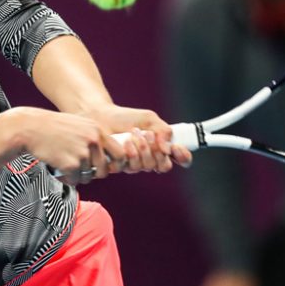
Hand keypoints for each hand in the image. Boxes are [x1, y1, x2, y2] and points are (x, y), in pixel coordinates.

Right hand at [9, 107, 126, 184]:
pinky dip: (67, 177)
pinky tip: (59, 167)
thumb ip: (94, 138)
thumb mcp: (79, 124)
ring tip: (66, 164)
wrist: (30, 128)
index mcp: (97, 130)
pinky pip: (75, 179)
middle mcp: (93, 141)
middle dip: (95, 173)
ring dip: (78, 175)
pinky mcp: (71, 164)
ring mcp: (83, 153)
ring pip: (88, 176)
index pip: (120, 153)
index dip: (115, 163)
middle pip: (105, 169)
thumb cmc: (53, 127)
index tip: (107, 167)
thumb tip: (108, 158)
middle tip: (82, 169)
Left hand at [76, 104, 192, 173]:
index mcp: (161, 147)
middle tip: (149, 135)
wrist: (102, 118)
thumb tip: (168, 149)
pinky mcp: (120, 167)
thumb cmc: (126, 118)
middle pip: (163, 166)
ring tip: (133, 134)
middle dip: (156, 150)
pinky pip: (131, 167)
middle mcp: (150, 159)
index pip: (181, 159)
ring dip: (142, 148)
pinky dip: (130, 152)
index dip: (182, 157)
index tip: (176, 148)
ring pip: (147, 166)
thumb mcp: (149, 119)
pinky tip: (124, 141)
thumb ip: (164, 130)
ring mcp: (135, 165)